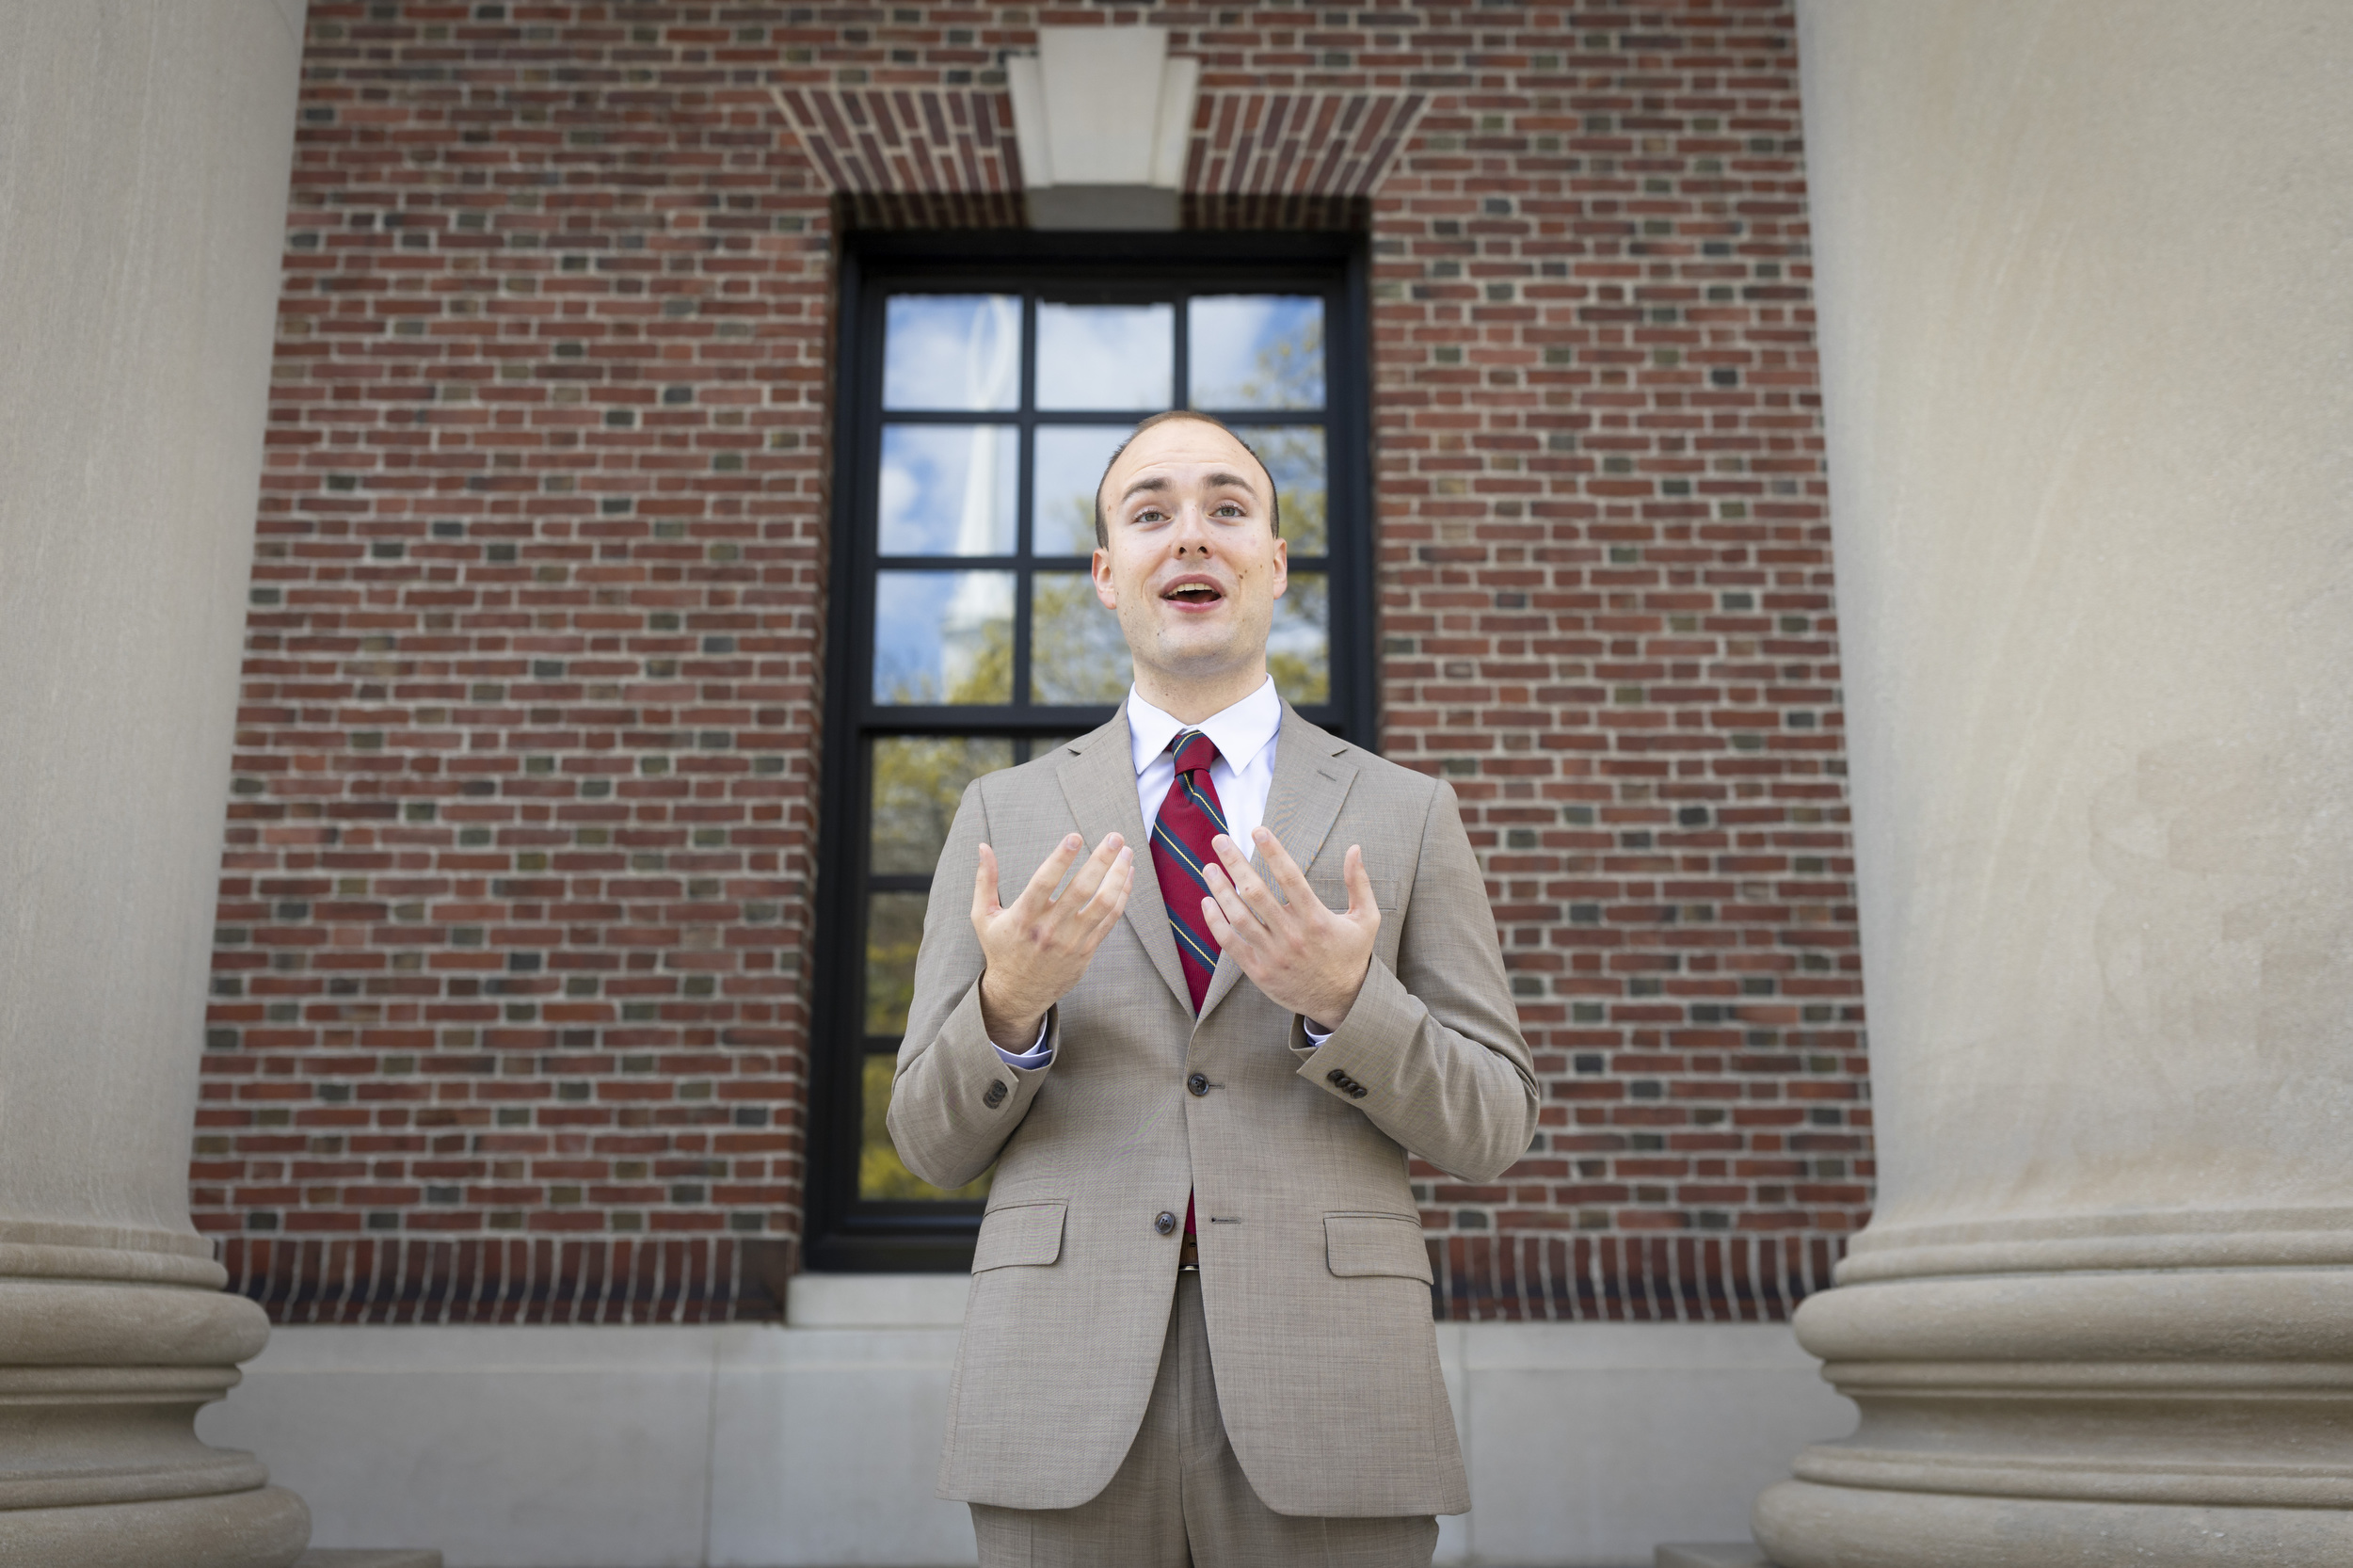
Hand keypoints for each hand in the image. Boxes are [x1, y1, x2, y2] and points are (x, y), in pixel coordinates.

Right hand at [972, 832, 1133, 1048]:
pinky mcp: (1086, 950)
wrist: (1018, 993)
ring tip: (1127, 853)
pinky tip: (1127, 875)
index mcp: (1022, 917)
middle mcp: (1049, 929)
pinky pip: (1109, 920)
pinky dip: (1121, 895)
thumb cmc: (1001, 949)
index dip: (1060, 859)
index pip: (1043, 883)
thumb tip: (983, 846)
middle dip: (1101, 860)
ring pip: (1102, 904)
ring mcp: (1071, 941)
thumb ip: (985, 880)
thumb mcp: (983, 917)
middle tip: (1115, 837)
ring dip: (1118, 876)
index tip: (1075, 837)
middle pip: (1081, 890)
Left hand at [1200, 828, 1378, 1028]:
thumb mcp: (1367, 919)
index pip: (1290, 876)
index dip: (1273, 851)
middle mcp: (1293, 935)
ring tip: (1208, 867)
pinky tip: (1208, 902)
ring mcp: (1273, 955)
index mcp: (1317, 918)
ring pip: (1239, 917)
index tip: (1257, 830)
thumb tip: (1355, 848)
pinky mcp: (1259, 972)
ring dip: (1220, 889)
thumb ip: (1360, 883)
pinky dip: (1216, 923)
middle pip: (1257, 892)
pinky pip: (1231, 944)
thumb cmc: (1353, 956)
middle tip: (1220, 840)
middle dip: (1235, 863)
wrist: (1343, 1003)